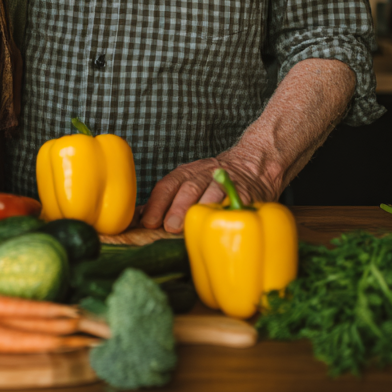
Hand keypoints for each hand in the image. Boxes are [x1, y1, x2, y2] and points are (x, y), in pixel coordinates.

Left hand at [140, 154, 276, 232]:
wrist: (253, 165)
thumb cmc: (212, 182)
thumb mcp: (188, 183)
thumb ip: (166, 200)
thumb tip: (138, 218)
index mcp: (187, 173)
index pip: (168, 185)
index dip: (157, 203)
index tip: (147, 221)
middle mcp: (204, 174)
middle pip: (188, 188)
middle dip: (178, 207)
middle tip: (170, 226)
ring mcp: (225, 181)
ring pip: (211, 192)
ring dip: (201, 209)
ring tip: (193, 227)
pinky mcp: (246, 192)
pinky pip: (237, 200)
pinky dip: (227, 211)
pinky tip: (220, 223)